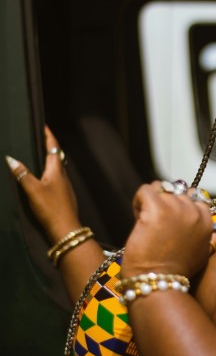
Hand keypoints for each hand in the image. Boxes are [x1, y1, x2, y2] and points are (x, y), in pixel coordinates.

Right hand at [5, 126, 79, 242]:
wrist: (65, 230)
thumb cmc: (50, 208)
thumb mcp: (33, 190)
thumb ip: (22, 174)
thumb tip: (11, 159)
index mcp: (56, 169)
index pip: (53, 147)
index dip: (48, 136)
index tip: (43, 126)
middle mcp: (63, 175)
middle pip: (56, 156)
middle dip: (49, 146)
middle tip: (39, 139)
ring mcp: (65, 186)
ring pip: (57, 168)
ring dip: (49, 160)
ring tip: (38, 156)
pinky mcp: (64, 196)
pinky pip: (57, 179)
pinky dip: (49, 173)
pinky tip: (43, 180)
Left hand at [121, 182, 213, 279]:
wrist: (159, 281)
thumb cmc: (178, 270)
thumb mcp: (206, 251)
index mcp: (206, 218)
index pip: (192, 196)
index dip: (178, 207)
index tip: (171, 224)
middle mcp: (194, 209)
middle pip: (175, 192)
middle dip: (164, 203)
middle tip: (157, 225)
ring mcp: (176, 207)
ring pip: (159, 189)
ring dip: (150, 203)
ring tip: (146, 223)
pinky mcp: (157, 208)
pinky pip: (145, 190)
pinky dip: (138, 202)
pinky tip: (138, 219)